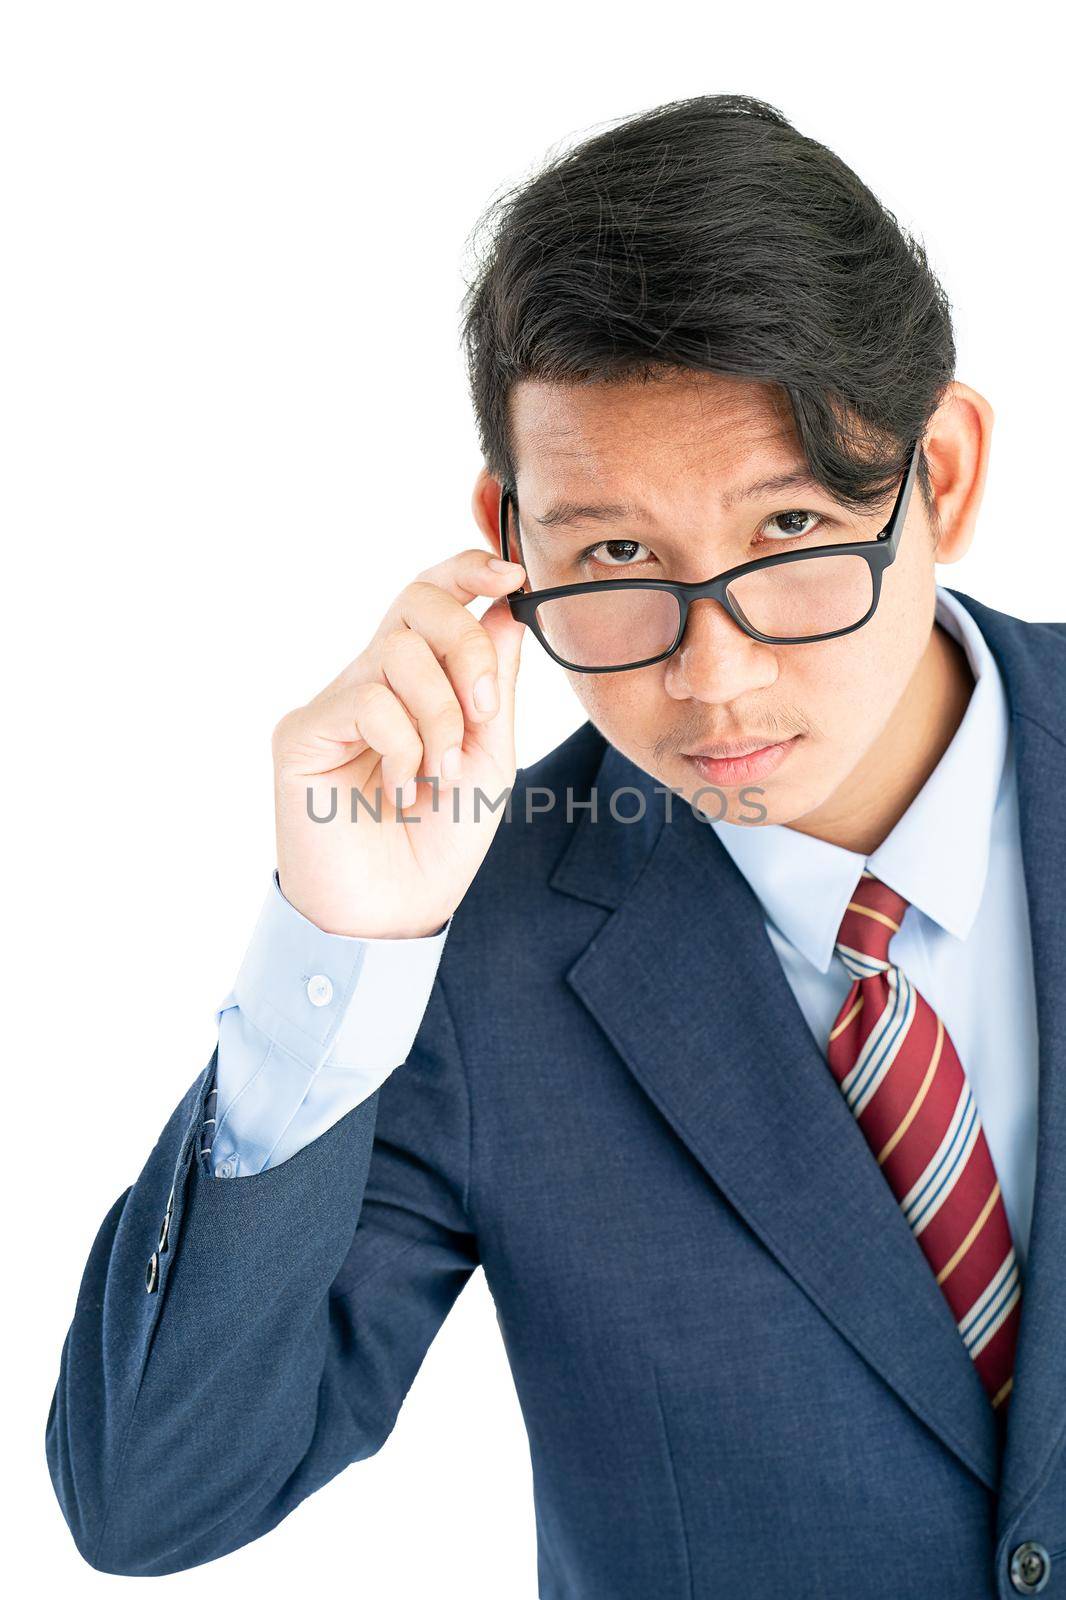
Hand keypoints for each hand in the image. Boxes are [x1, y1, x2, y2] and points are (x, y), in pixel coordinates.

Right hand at [271, 547, 526, 937]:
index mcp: (418, 680)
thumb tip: (505, 609)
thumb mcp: (488, 758)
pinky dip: (403, 748)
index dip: (467, 570)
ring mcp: (335, 703)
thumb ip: (495, 687)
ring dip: (440, 716)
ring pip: (398, 652)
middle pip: (418, 601)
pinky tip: (398, 792)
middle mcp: (372, 679)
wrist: (393, 914)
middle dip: (468, 647)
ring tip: (437, 774)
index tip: (512, 575)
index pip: (433, 595)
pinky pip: (368, 701)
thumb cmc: (437, 842)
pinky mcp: (302, 732)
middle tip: (485, 710)